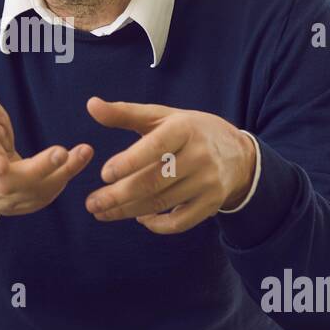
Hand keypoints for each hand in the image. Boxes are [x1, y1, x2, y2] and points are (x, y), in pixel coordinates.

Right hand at [0, 85, 93, 219]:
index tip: (1, 165)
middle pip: (12, 183)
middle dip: (39, 169)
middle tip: (63, 152)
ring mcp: (3, 200)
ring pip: (34, 192)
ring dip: (62, 173)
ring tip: (84, 152)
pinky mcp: (19, 206)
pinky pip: (43, 197)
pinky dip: (62, 180)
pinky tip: (76, 162)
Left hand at [83, 96, 255, 233]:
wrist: (238, 154)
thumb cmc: (189, 131)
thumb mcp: (162, 117)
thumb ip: (125, 112)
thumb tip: (91, 105)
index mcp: (184, 129)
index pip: (155, 146)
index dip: (129, 161)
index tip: (103, 174)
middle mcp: (199, 155)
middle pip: (154, 181)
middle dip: (118, 195)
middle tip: (91, 204)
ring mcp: (207, 182)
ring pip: (162, 202)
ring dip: (128, 211)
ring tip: (102, 212)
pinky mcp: (212, 203)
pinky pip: (180, 222)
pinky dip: (157, 225)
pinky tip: (138, 218)